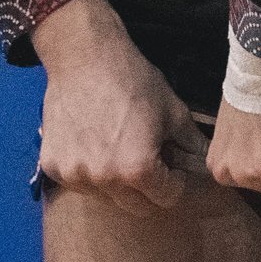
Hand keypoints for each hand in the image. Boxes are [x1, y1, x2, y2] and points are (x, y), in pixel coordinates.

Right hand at [31, 0, 206, 213]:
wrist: (82, 55)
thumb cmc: (131, 78)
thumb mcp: (172, 109)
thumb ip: (192, 143)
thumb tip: (208, 163)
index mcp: (137, 169)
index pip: (167, 198)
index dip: (174, 181)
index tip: (170, 165)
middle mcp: (105, 180)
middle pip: (137, 206)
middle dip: (148, 188)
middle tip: (146, 158)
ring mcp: (75, 175)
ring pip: (106, 196)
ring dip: (115, 181)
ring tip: (115, 146)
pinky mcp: (52, 167)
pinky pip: (78, 182)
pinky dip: (87, 170)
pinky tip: (91, 142)